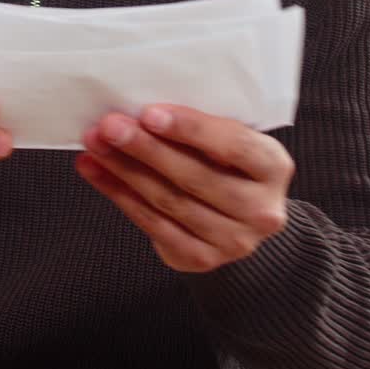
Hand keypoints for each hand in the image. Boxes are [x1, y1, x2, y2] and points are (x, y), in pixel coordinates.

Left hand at [76, 105, 293, 272]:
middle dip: (146, 148)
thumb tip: (141, 109)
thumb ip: (201, 128)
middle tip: (110, 126)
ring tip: (96, 146)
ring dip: (124, 170)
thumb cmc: (227, 166)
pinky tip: (97, 172)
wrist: (240, 220)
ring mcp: (233, 240)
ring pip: (169, 201)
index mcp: (273, 167)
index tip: (150, 114)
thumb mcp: (231, 141)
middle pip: (195, 176)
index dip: (190, 129)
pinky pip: (153, 224)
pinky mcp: (201, 258)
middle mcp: (261, 209)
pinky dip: (119, 195)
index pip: (233, 145)